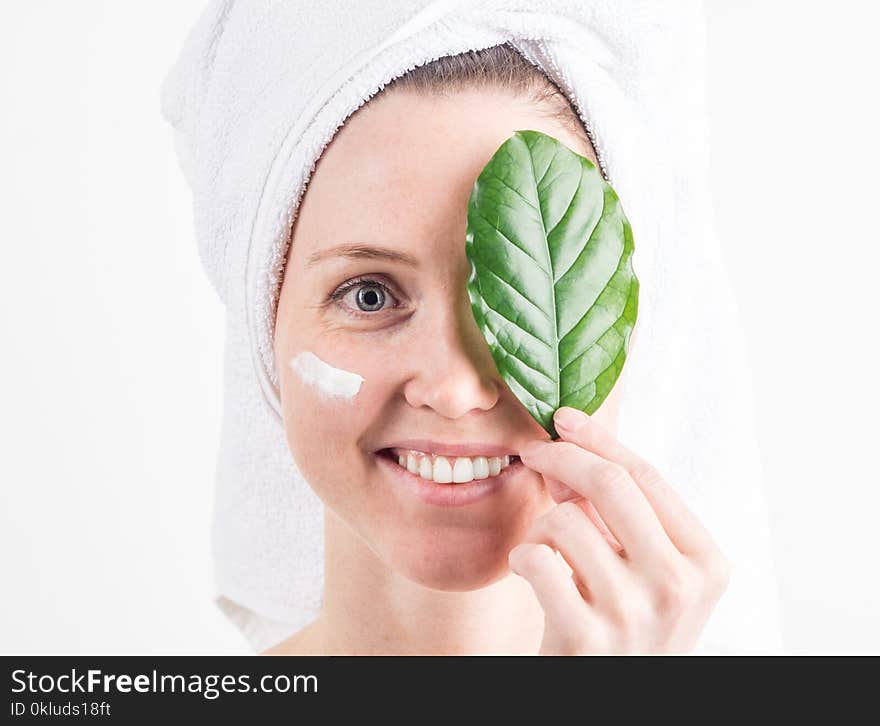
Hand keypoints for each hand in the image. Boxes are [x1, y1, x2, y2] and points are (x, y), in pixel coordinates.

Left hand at [509, 406, 730, 653]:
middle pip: (611, 483)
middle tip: (534, 453)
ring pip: (565, 520)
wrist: (606, 700)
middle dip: (562, 455)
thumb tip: (568, 445)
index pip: (648, 476)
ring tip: (545, 554)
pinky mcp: (586, 639)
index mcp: (705, 563)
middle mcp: (679, 587)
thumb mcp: (640, 571)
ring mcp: (635, 615)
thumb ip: (615, 512)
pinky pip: (538, 559)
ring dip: (541, 527)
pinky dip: (523, 557)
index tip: (564, 418)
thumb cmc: (623, 629)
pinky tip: (530, 573)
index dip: (600, 439)